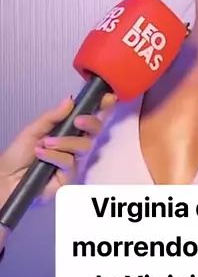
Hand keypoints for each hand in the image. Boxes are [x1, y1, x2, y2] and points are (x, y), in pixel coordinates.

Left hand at [0, 94, 115, 206]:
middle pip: (95, 132)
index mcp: (68, 133)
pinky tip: (41, 155)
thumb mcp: (34, 130)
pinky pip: (69, 163)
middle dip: (90, 123)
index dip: (101, 109)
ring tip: (45, 143)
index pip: (89, 120)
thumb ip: (52, 117)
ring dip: (65, 142)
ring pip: (83, 147)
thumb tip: (70, 101)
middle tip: (78, 121)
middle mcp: (74, 147)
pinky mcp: (69, 179)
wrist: (6, 177)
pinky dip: (54, 156)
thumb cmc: (19, 155)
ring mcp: (74, 163)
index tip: (108, 98)